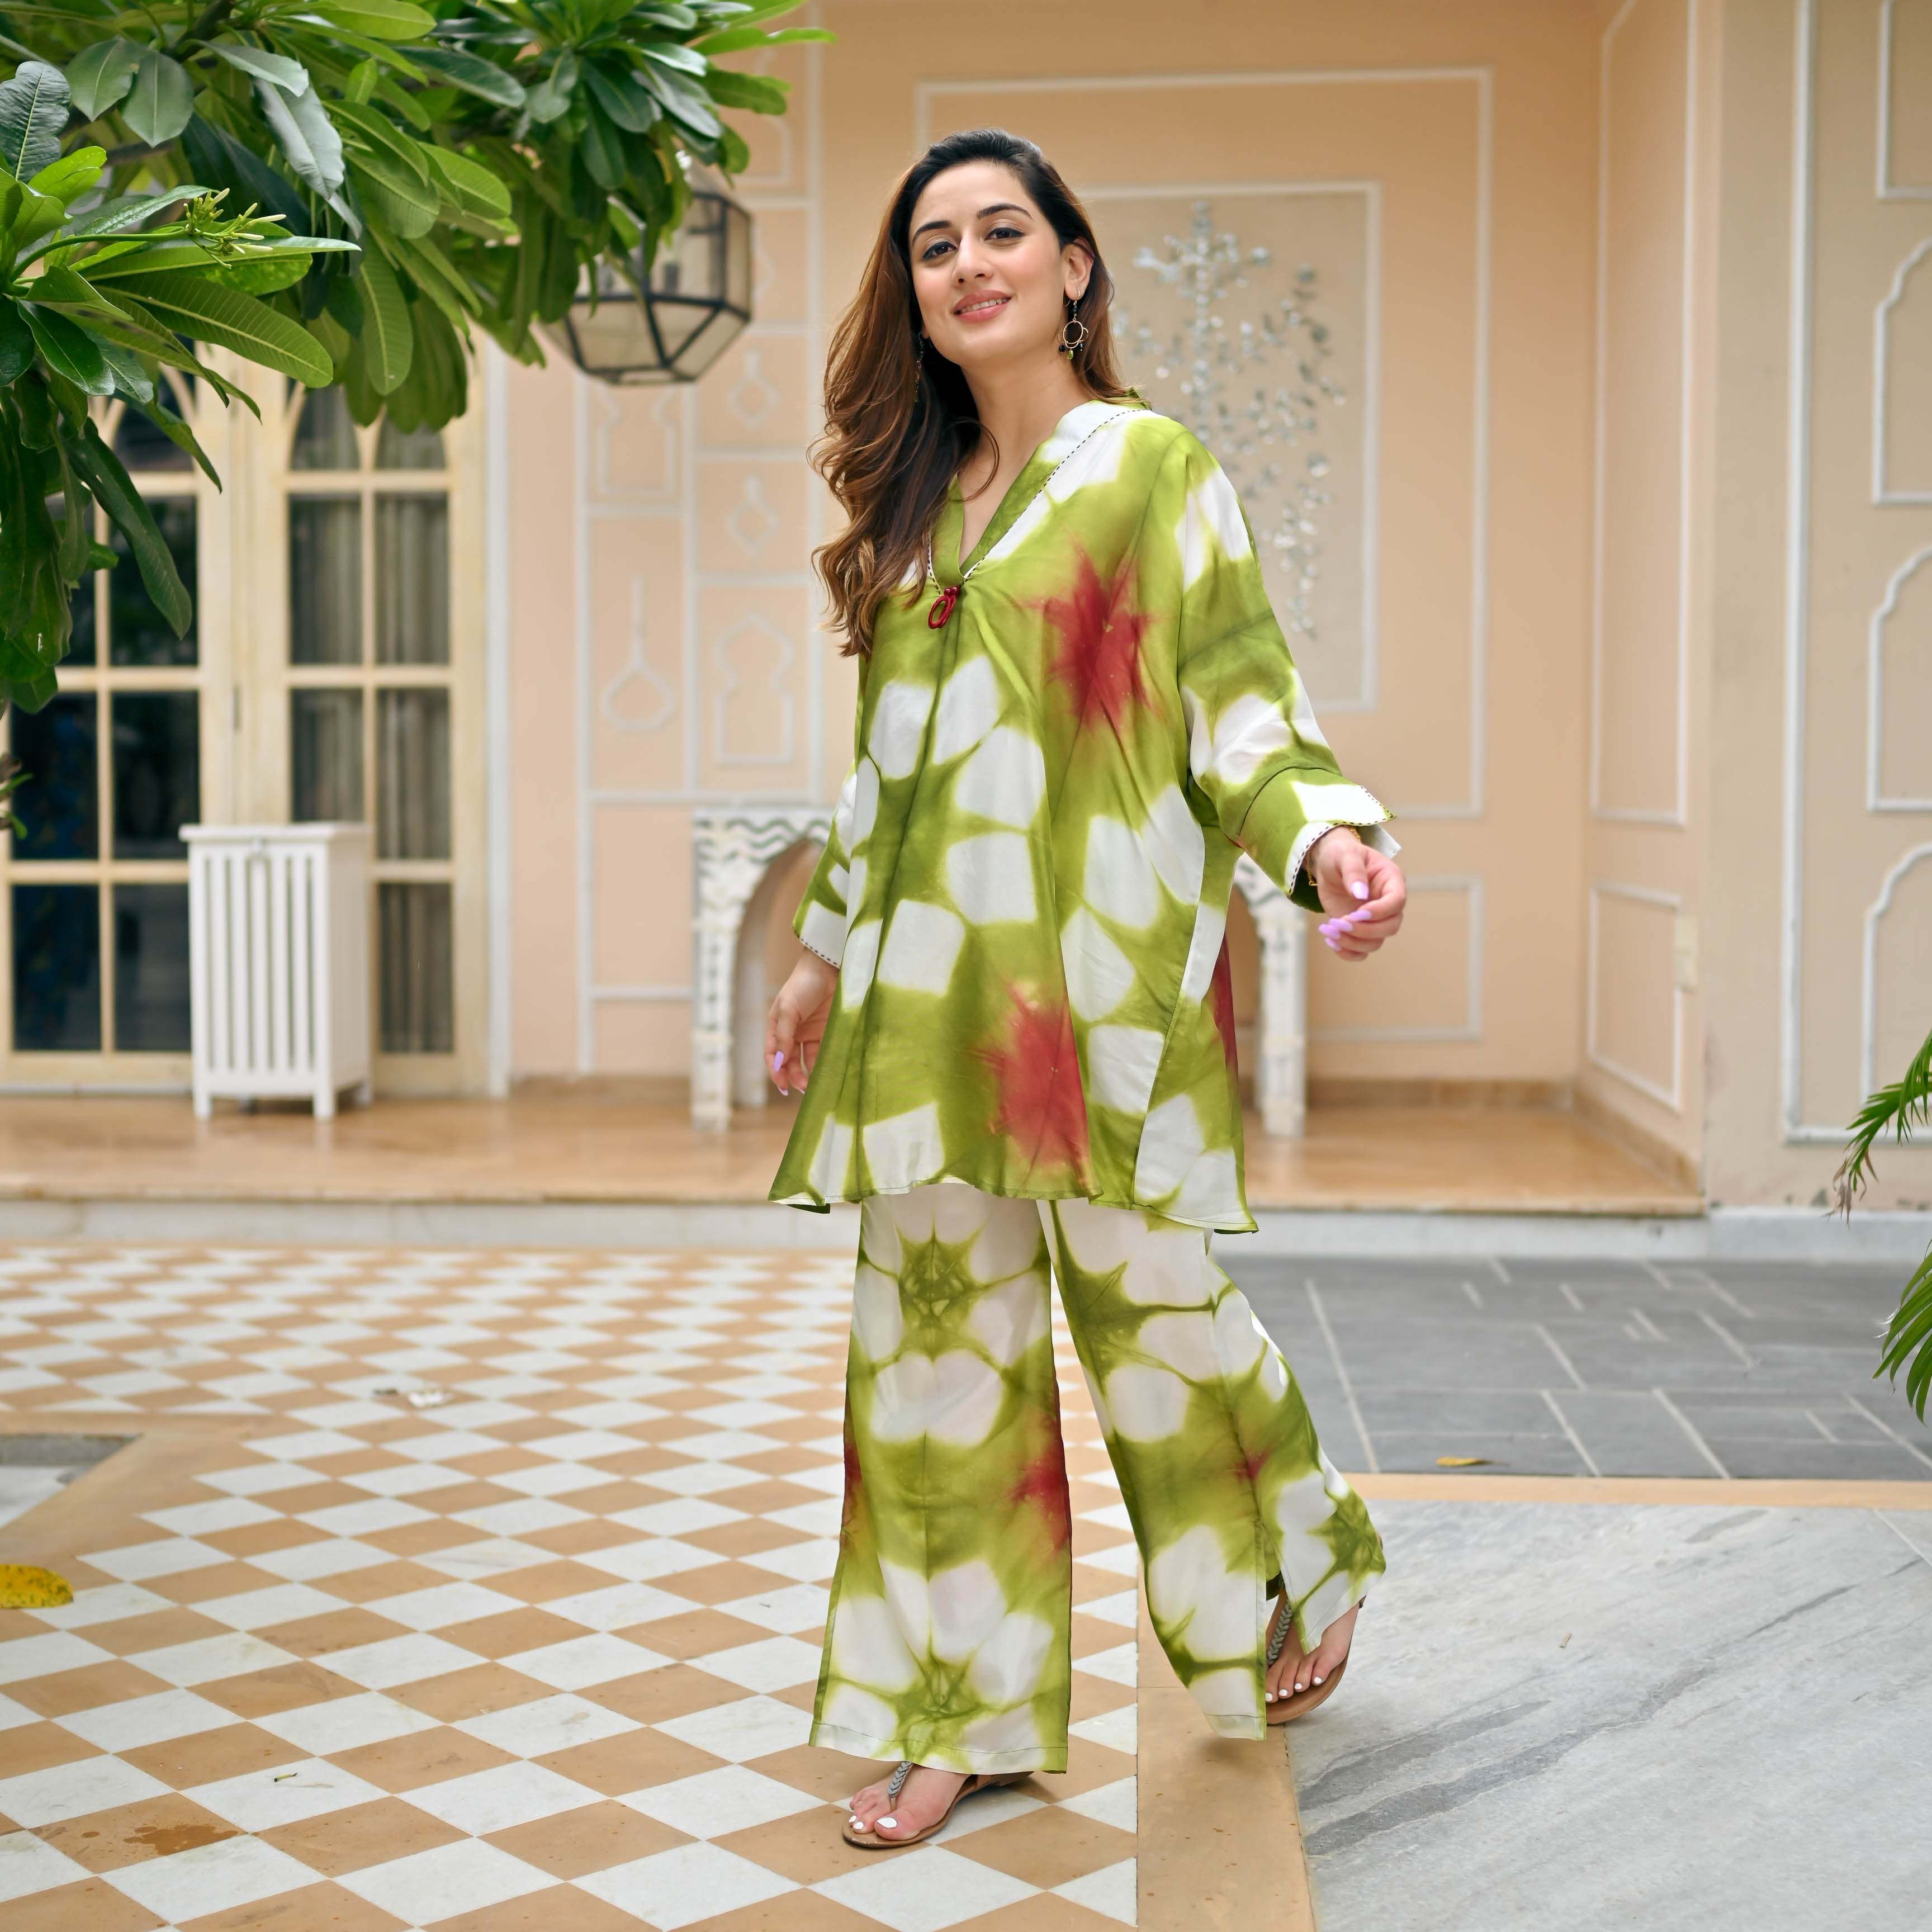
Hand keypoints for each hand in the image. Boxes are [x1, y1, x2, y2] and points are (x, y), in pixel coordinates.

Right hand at [767, 950, 837, 1093]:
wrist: (829, 969)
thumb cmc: (803, 985)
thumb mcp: (788, 1009)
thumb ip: (784, 1036)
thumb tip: (780, 1062)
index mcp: (776, 1026)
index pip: (772, 1054)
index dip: (775, 1071)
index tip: (783, 1085)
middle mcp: (792, 1033)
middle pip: (789, 1061)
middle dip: (793, 1075)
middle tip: (802, 1087)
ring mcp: (810, 1033)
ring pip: (806, 1060)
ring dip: (808, 1073)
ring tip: (814, 1084)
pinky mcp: (827, 1033)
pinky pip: (823, 1053)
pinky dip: (823, 1064)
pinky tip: (826, 1072)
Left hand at [1307, 829, 1405, 961]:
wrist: (1328, 865)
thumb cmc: (1341, 854)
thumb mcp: (1345, 855)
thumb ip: (1354, 871)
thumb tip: (1360, 894)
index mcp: (1391, 881)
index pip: (1396, 902)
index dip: (1379, 912)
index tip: (1356, 913)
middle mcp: (1387, 903)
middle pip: (1390, 927)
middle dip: (1365, 930)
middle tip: (1339, 922)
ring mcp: (1374, 920)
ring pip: (1375, 942)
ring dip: (1352, 942)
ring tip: (1329, 929)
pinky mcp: (1360, 930)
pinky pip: (1361, 951)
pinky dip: (1347, 952)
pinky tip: (1330, 941)